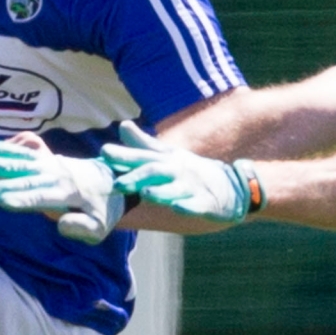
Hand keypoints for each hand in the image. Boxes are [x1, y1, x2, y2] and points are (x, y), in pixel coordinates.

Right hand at [0, 133, 126, 245]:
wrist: (113, 183)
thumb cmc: (102, 210)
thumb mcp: (99, 227)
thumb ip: (82, 228)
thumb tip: (61, 224)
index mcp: (70, 194)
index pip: (42, 197)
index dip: (21, 198)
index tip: (2, 200)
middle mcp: (59, 176)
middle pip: (28, 177)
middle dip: (4, 178)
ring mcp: (53, 163)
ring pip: (26, 160)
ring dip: (3, 160)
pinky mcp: (49, 157)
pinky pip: (30, 146)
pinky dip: (13, 146)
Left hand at [103, 123, 256, 223]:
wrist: (231, 185)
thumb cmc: (191, 171)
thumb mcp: (168, 155)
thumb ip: (144, 144)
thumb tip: (122, 125)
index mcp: (167, 161)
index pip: (143, 156)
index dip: (125, 155)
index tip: (104, 153)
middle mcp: (178, 172)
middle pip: (157, 172)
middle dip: (137, 177)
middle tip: (118, 183)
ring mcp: (193, 188)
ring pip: (176, 190)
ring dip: (161, 191)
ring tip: (146, 193)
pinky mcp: (206, 204)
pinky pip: (198, 206)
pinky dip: (189, 207)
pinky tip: (179, 208)